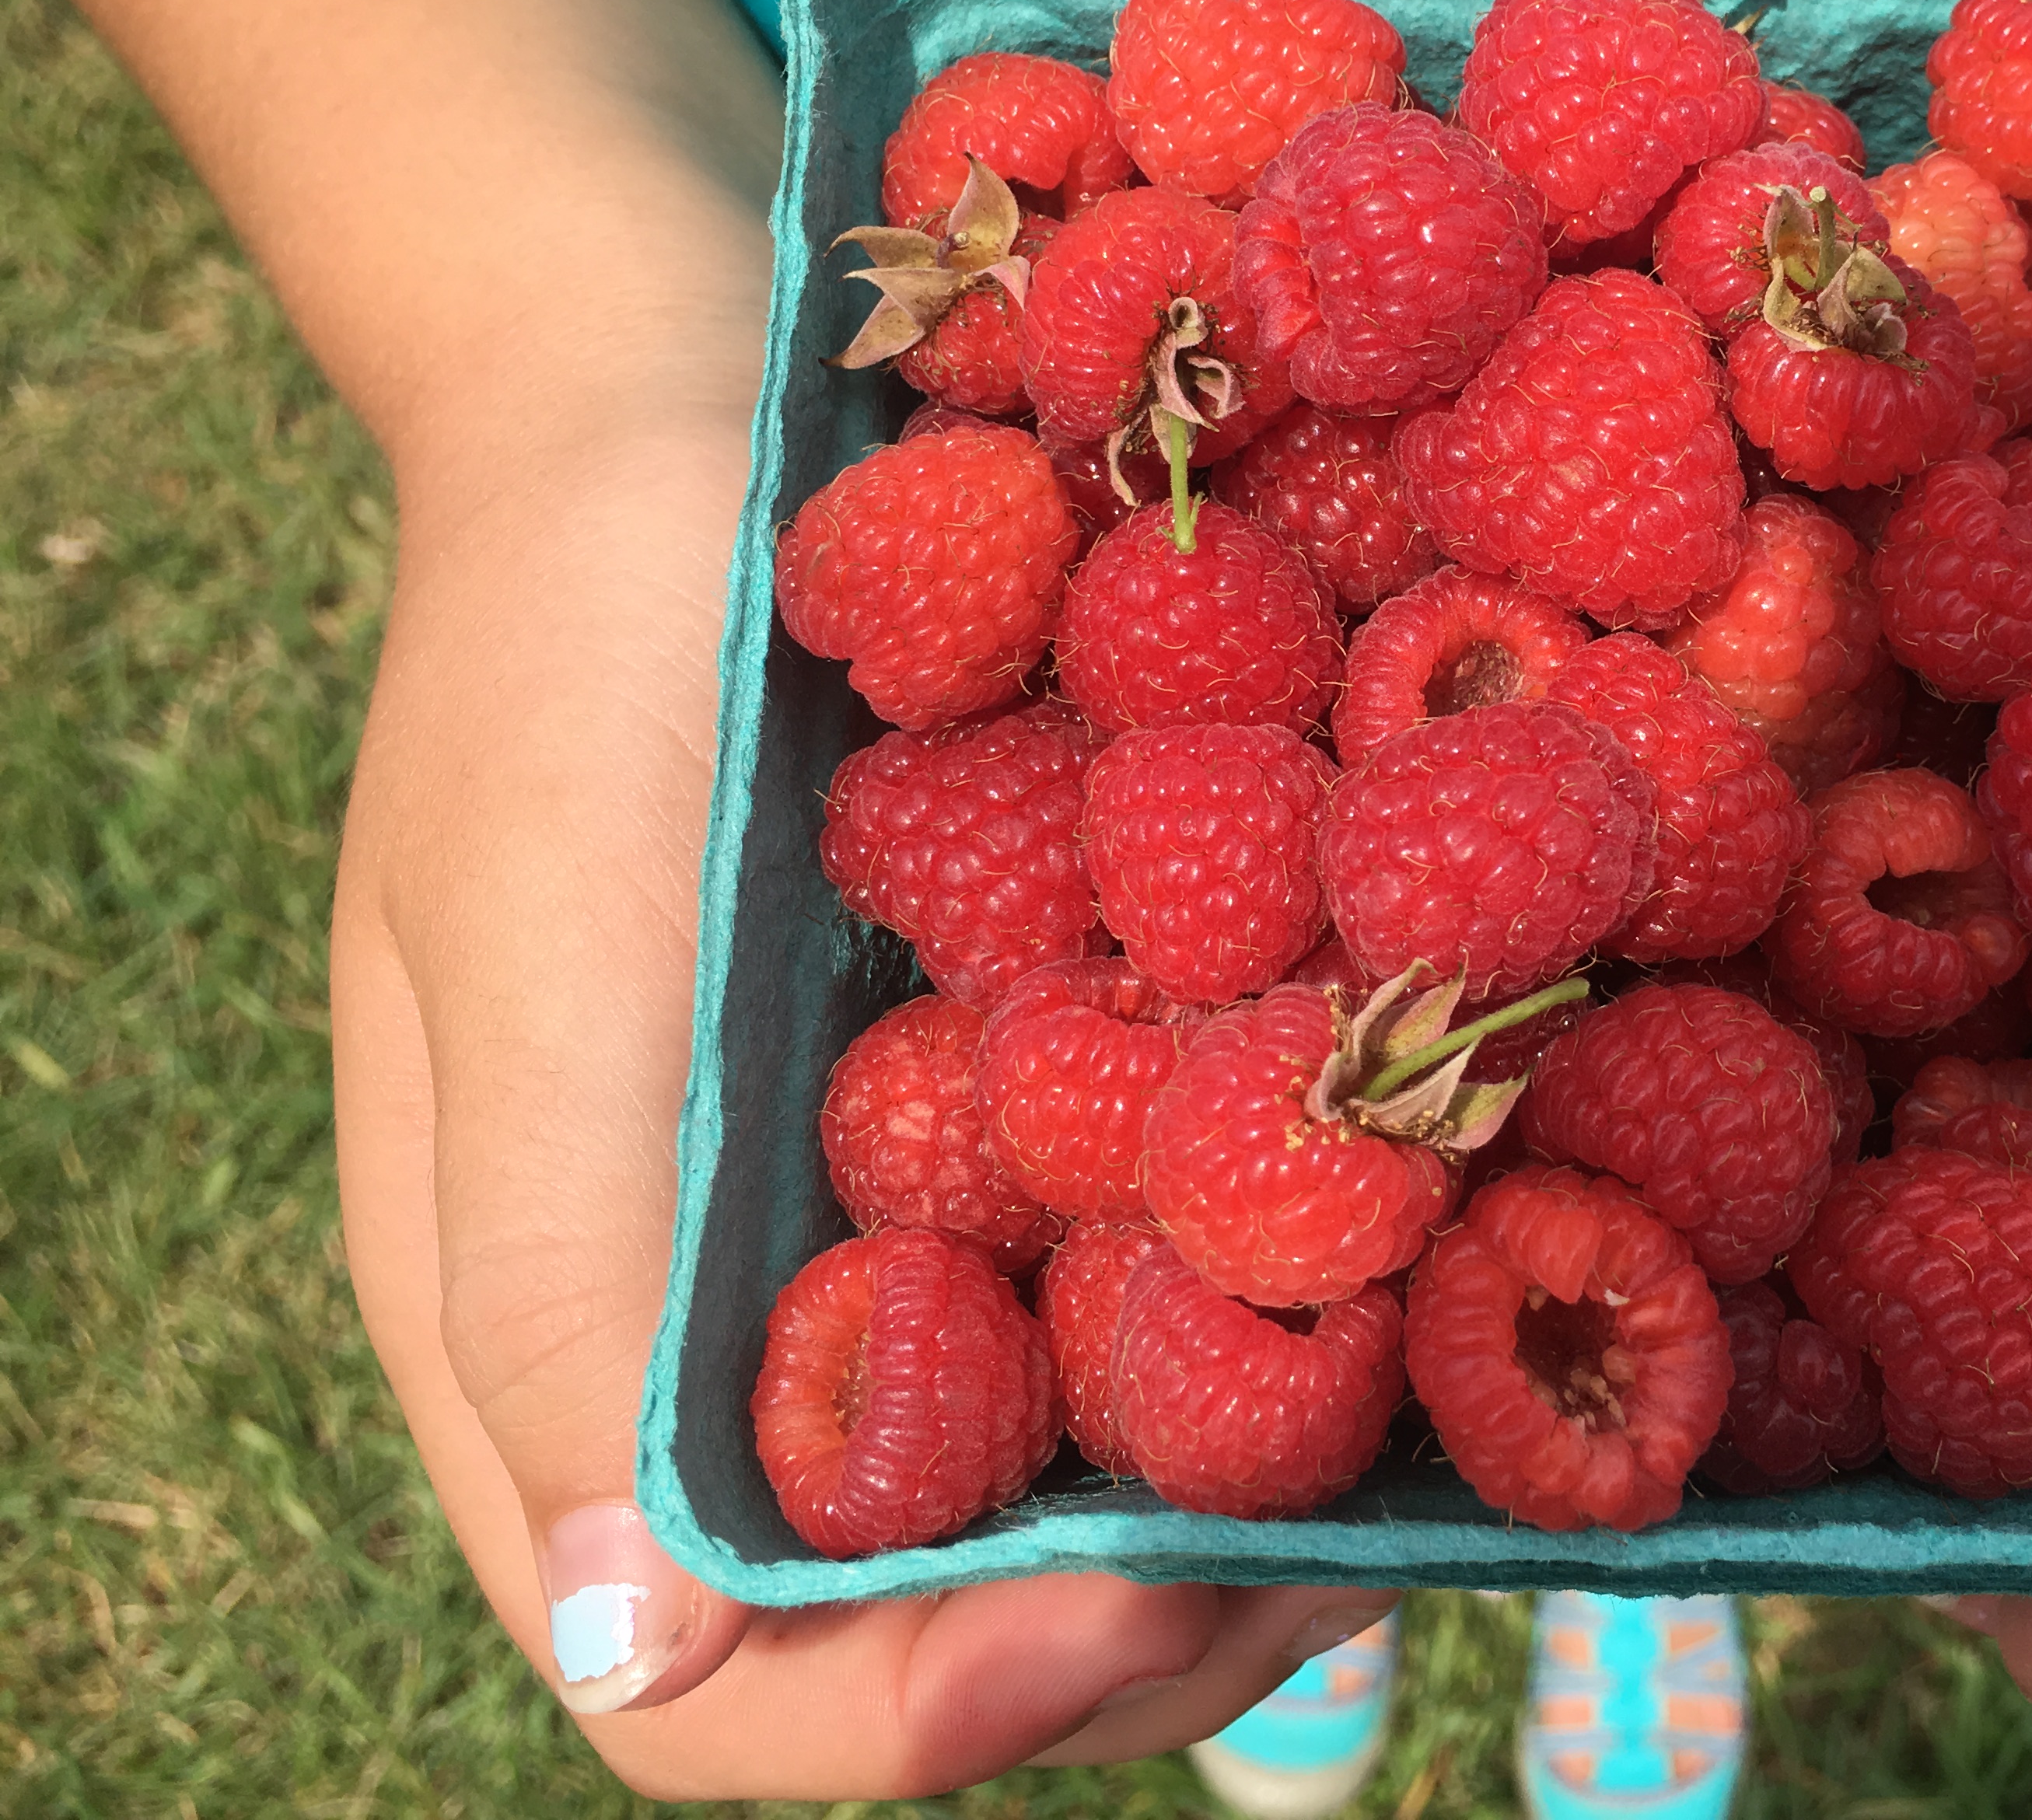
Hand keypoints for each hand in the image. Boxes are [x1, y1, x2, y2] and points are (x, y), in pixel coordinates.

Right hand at [327, 394, 1390, 1799]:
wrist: (673, 403)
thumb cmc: (561, 664)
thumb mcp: (520, 957)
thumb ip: (557, 1293)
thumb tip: (640, 1644)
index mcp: (580, 1350)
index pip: (722, 1689)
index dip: (939, 1703)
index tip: (1150, 1586)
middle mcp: (757, 1327)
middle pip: (951, 1606)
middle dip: (1170, 1610)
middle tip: (1379, 1520)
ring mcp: (901, 1208)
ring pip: (1089, 1456)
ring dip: (1270, 1474)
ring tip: (1448, 1381)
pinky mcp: (1020, 1082)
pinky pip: (1159, 1249)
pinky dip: (1296, 1282)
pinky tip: (1438, 1218)